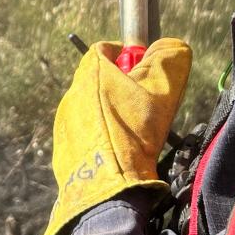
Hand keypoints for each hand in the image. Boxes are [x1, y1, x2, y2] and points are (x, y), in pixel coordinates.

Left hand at [38, 38, 191, 234]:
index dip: (126, 56)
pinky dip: (101, 138)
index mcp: (90, 74)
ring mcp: (64, 123)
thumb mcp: (162, 91)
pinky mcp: (63, 149)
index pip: (104, 49)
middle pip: (97, 80)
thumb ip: (169, 60)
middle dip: (120, 87)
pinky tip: (118, 152)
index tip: (143, 70)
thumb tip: (171, 47)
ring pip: (91, 108)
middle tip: (144, 104)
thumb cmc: (134, 134)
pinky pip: (84, 135)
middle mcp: (72, 94)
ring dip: (110, 114)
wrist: (106, 188)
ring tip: (133, 133)